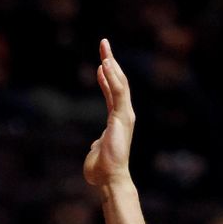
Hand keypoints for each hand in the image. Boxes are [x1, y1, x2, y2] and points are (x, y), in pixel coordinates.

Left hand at [83, 39, 135, 187]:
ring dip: (112, 65)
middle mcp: (123, 114)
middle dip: (111, 62)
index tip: (101, 63)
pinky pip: (118, 93)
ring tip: (105, 49)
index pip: (112, 92)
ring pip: (120, 84)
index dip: (106, 77)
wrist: (108, 178)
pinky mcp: (122, 118)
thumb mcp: (98, 147)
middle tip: (104, 44)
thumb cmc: (101, 167)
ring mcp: (124, 115)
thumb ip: (99, 142)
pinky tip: (106, 65)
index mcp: (117, 119)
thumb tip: (98, 143)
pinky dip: (113, 78)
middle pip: (119, 82)